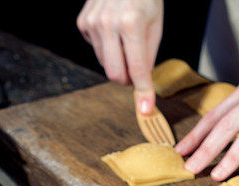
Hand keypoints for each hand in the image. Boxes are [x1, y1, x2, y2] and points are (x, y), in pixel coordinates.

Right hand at [77, 0, 162, 114]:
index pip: (137, 69)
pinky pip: (95, 49)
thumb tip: (143, 89)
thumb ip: (148, 58)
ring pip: (105, 63)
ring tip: (126, 41)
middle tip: (135, 74)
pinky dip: (106, 46)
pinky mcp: (83, 23)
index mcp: (131, 24)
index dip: (143, 92)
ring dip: (117, 61)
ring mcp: (92, 23)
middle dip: (126, 80)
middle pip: (114, 74)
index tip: (146, 110)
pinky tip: (112, 30)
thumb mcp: (155, 26)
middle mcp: (108, 24)